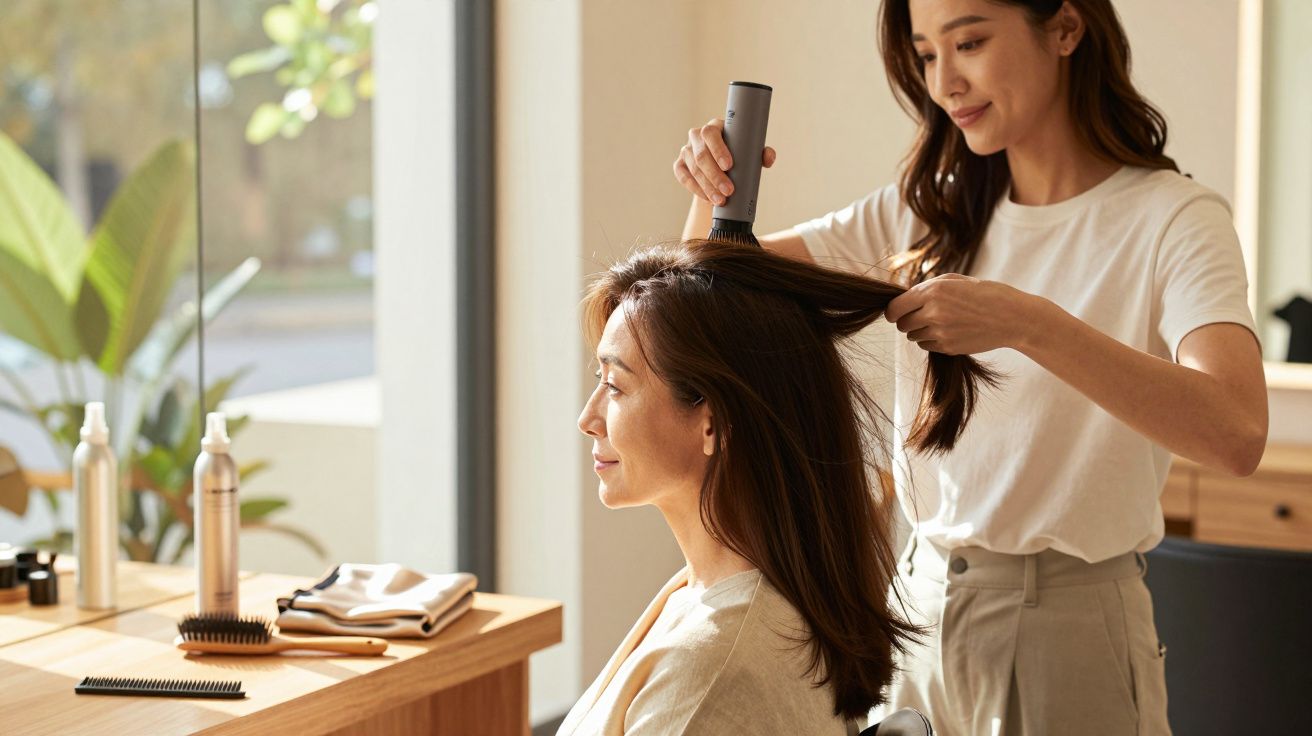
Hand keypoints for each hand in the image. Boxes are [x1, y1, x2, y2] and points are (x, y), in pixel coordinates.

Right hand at [673, 117, 775, 205]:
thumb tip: (768, 157)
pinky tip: (708, 198)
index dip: (718, 149)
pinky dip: (697, 190)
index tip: (729, 166)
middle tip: (729, 190)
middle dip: (715, 175)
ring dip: (707, 186)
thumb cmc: (738, 157)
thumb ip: (762, 154)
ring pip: (693, 168)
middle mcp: (697, 136)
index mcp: (714, 127)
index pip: (710, 133)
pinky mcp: (679, 165)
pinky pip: (684, 178)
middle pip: (701, 154)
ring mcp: (686, 150)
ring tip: (721, 200)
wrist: (721, 170)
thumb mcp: (750, 154)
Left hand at [884, 274, 1047, 354]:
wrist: (1011, 317)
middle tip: (919, 316)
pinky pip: (926, 346)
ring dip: (919, 330)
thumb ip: (927, 288)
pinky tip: (948, 332)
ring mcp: (940, 332)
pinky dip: (931, 340)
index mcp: (933, 291)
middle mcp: (933, 312)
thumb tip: (905, 297)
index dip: (892, 311)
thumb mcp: (955, 280)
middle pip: (901, 324)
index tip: (894, 313)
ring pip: (913, 336)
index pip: (895, 307)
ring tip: (939, 322)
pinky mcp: (948, 347)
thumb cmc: (985, 294)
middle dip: (906, 320)